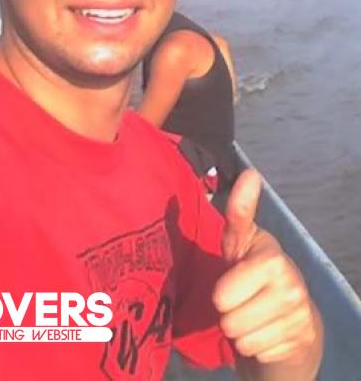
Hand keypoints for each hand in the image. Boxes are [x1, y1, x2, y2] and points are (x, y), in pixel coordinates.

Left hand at [213, 169, 321, 368]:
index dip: (221, 293)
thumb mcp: (240, 242)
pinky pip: (256, 353)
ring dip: (241, 332)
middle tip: (241, 302)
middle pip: (228, 318)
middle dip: (229, 314)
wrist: (290, 317)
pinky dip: (256, 347)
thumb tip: (250, 172)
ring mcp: (299, 313)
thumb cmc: (254, 273)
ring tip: (253, 316)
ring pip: (241, 338)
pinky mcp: (303, 340)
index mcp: (272, 256)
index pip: (222, 295)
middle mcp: (292, 282)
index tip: (234, 286)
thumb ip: (240, 211)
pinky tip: (267, 331)